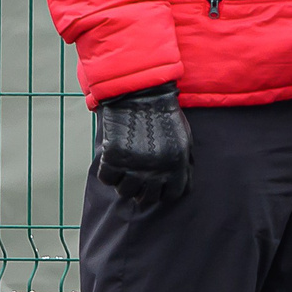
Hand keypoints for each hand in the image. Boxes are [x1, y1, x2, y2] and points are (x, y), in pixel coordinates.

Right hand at [92, 82, 192, 211]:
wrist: (140, 93)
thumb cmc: (163, 113)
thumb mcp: (184, 138)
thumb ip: (184, 162)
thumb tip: (183, 182)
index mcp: (177, 165)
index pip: (172, 195)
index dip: (163, 191)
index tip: (156, 184)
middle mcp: (157, 170)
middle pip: (147, 199)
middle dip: (142, 191)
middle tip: (137, 178)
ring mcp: (134, 165)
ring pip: (125, 192)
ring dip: (123, 183)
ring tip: (124, 169)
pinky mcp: (114, 157)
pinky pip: (106, 179)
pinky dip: (107, 173)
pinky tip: (111, 161)